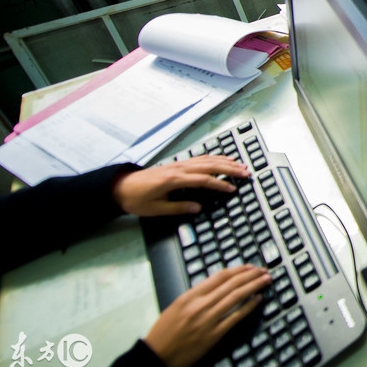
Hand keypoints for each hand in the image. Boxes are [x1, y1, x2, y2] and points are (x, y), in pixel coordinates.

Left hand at [112, 155, 249, 216]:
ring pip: (207, 159)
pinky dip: (214, 157)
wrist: (120, 187)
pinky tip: (223, 159)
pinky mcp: (178, 163)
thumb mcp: (155, 209)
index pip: (203, 180)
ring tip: (241, 165)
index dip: (219, 185)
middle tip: (246, 173)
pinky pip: (200, 158)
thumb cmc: (136, 200)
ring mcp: (179, 164)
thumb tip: (198, 208)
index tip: (233, 189)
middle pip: (209, 165)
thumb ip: (178, 208)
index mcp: (174, 180)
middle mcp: (179, 168)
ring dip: (225, 161)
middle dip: (229, 169)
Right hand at [143, 265, 270, 366]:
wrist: (156, 356)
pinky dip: (249, 306)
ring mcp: (208, 319)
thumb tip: (216, 287)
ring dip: (254, 286)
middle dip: (251, 275)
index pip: (219, 276)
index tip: (249, 267)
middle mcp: (200, 305)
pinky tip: (258, 300)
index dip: (238, 269)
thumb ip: (195, 296)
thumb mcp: (176, 307)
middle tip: (263, 270)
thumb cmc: (163, 334)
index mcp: (189, 296)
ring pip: (236, 296)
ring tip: (265, 280)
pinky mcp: (214, 335)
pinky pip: (235, 317)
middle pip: (231, 284)